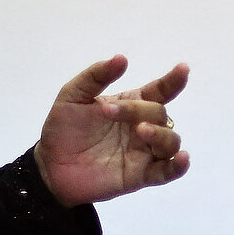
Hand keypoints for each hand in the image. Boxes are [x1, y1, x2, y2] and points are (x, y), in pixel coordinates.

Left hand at [35, 55, 190, 206]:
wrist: (50, 164)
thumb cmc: (64, 129)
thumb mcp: (73, 95)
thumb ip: (96, 76)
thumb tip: (122, 58)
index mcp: (131, 106)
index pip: (159, 91)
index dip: (173, 81)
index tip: (183, 69)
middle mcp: (142, 127)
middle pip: (160, 114)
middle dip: (140, 110)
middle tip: (109, 113)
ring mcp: (143, 152)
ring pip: (170, 141)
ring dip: (161, 134)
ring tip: (141, 131)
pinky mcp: (141, 176)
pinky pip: (168, 172)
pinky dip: (179, 166)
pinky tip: (182, 158)